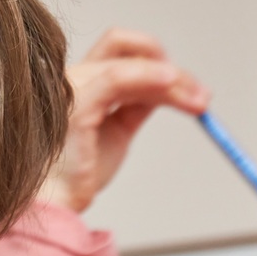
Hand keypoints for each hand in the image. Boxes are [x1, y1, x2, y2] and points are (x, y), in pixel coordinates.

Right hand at [37, 29, 208, 212]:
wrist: (54, 203)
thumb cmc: (77, 173)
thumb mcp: (116, 133)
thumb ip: (134, 107)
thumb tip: (167, 91)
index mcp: (82, 82)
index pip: (123, 52)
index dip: (156, 61)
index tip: (187, 87)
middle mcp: (75, 78)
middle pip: (131, 53)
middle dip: (173, 71)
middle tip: (202, 96)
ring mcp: (73, 87)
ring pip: (131, 64)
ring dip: (173, 80)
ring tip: (200, 102)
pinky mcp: (77, 105)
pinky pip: (117, 79)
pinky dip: (148, 76)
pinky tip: (172, 85)